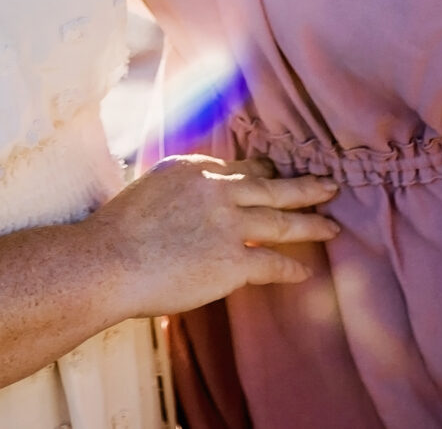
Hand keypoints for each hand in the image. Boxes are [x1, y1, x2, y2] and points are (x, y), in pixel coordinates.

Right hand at [83, 155, 339, 318]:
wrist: (109, 262)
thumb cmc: (116, 233)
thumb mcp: (148, 190)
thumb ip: (178, 192)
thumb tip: (188, 206)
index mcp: (194, 169)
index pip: (238, 169)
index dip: (261, 173)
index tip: (274, 175)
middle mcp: (217, 190)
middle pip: (271, 186)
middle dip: (304, 186)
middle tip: (328, 185)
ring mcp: (229, 225)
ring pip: (282, 221)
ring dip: (312, 224)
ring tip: (333, 226)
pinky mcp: (234, 261)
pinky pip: (273, 264)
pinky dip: (292, 269)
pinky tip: (304, 271)